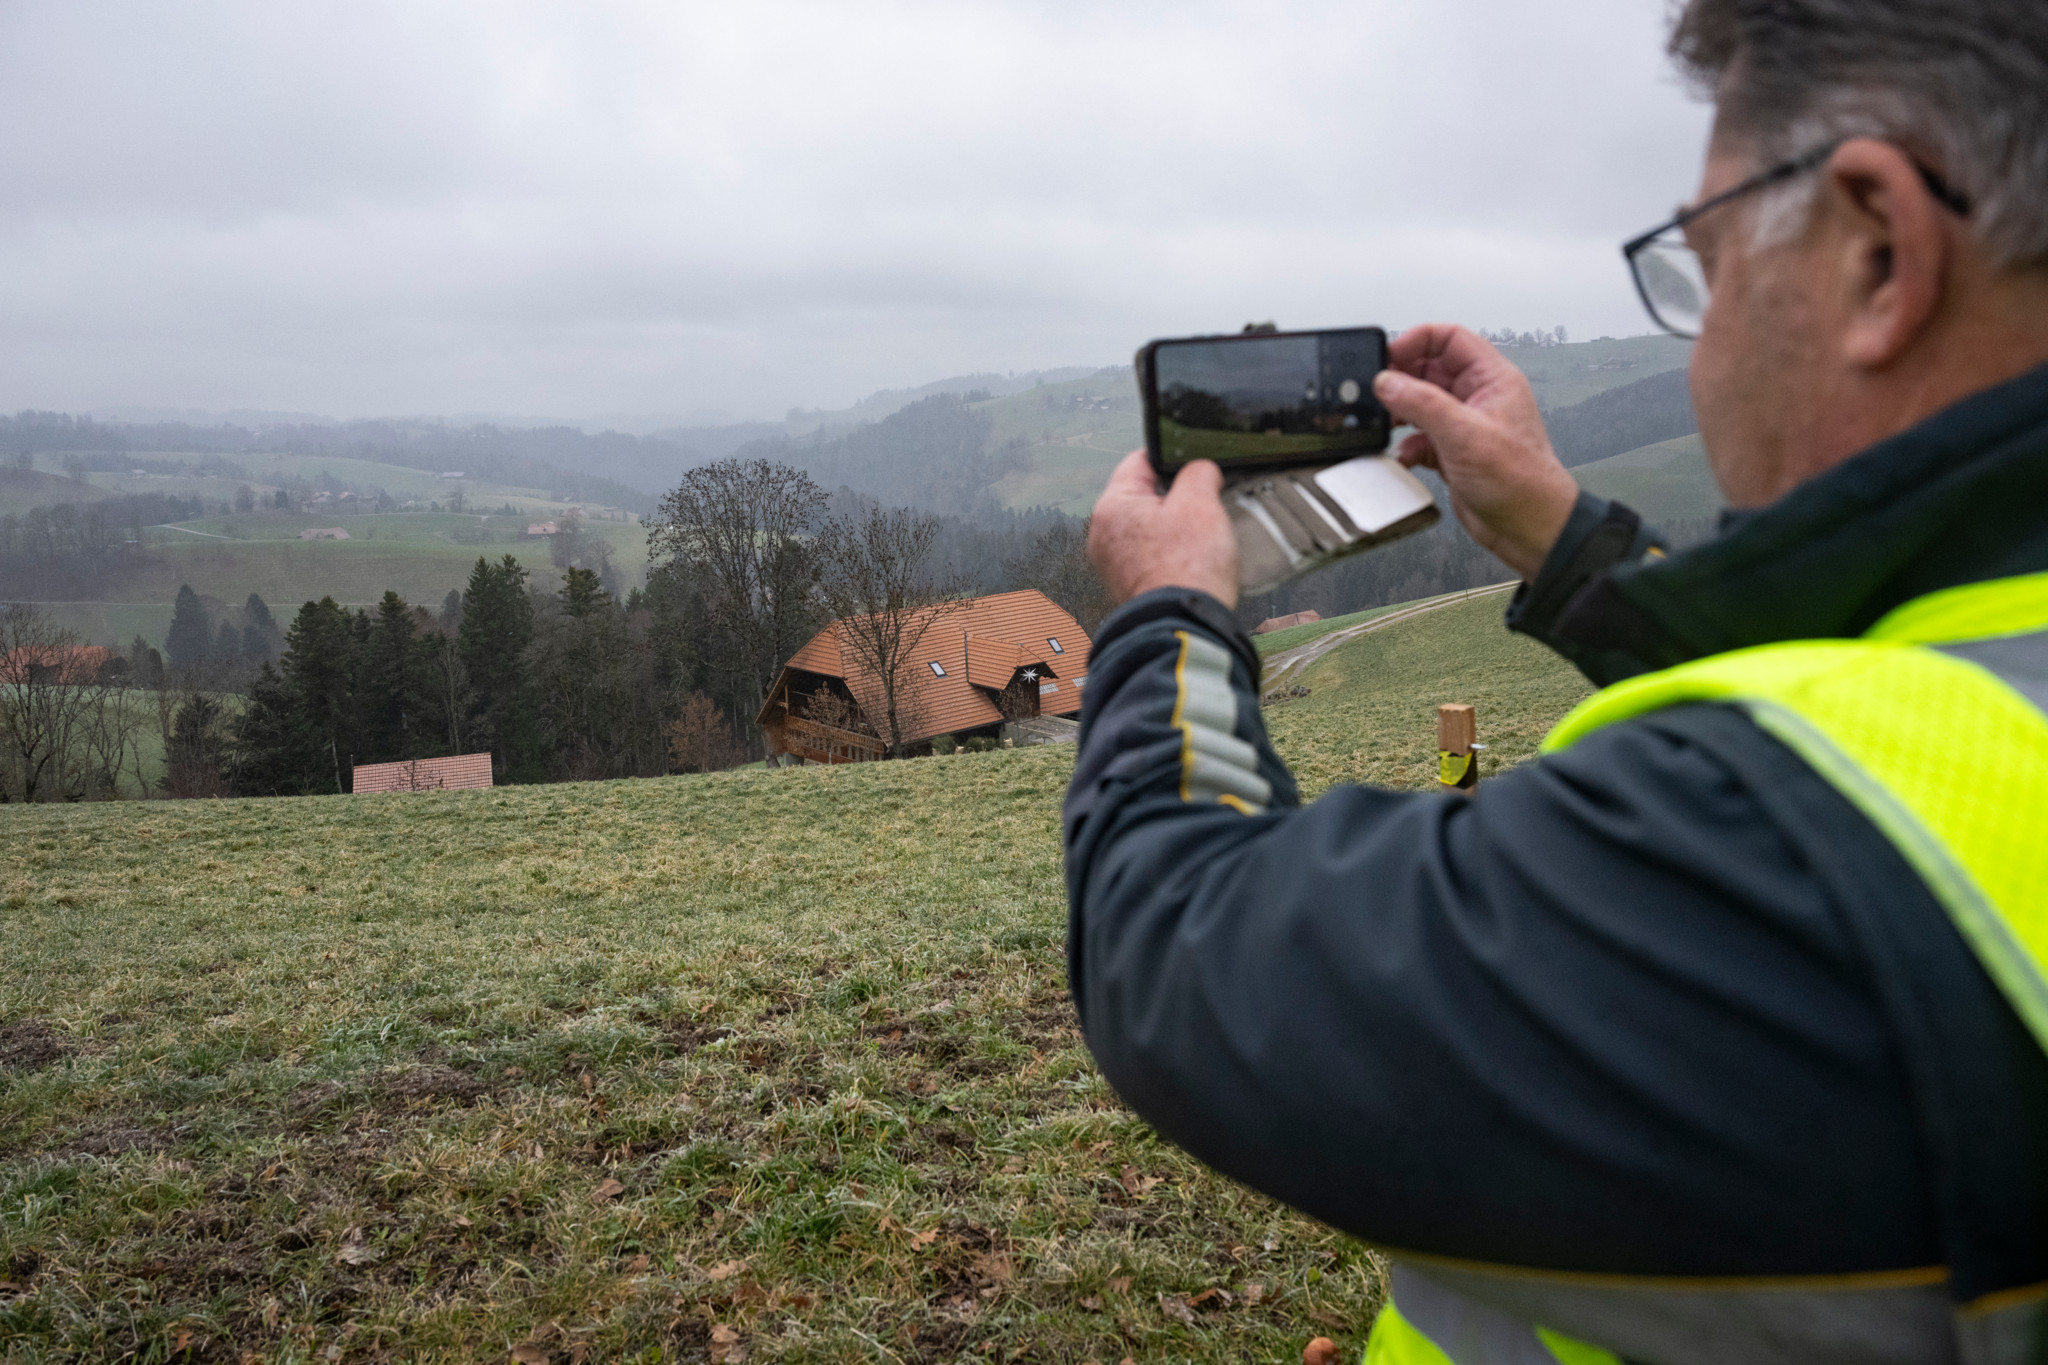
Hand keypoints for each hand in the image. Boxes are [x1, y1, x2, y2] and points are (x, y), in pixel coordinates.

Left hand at [1088, 449, 1239, 608]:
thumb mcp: (1201, 504)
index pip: (1139, 461)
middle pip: (1143, 495)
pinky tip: (1190, 559)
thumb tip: (1200, 469)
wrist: (1182, 627)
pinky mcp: (1127, 583)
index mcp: (1112, 506)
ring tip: (1199, 536)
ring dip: (1174, 526)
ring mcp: (1112, 561)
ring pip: (1147, 526)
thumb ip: (1199, 473)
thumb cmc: (1187, 567)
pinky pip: (1148, 554)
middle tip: (1204, 505)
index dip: (1172, 458)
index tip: (1196, 466)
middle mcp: (1103, 532)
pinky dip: (1168, 552)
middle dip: (1175, 497)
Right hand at [1374, 325, 1580, 579]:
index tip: (1389, 357)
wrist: (1529, 528)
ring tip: (1386, 422)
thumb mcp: (1464, 434)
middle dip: (1401, 380)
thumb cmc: (1520, 481)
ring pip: (1421, 404)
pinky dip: (1407, 445)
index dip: (1417, 341)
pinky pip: (1420, 437)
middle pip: (1430, 370)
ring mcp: (1464, 425)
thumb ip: (1421, 403)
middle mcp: (1478, 397)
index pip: (1450, 339)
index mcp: (1492, 379)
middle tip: (1378, 392)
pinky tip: (1404, 455)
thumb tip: (1387, 381)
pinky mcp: (1453, 453)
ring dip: (1400, 413)